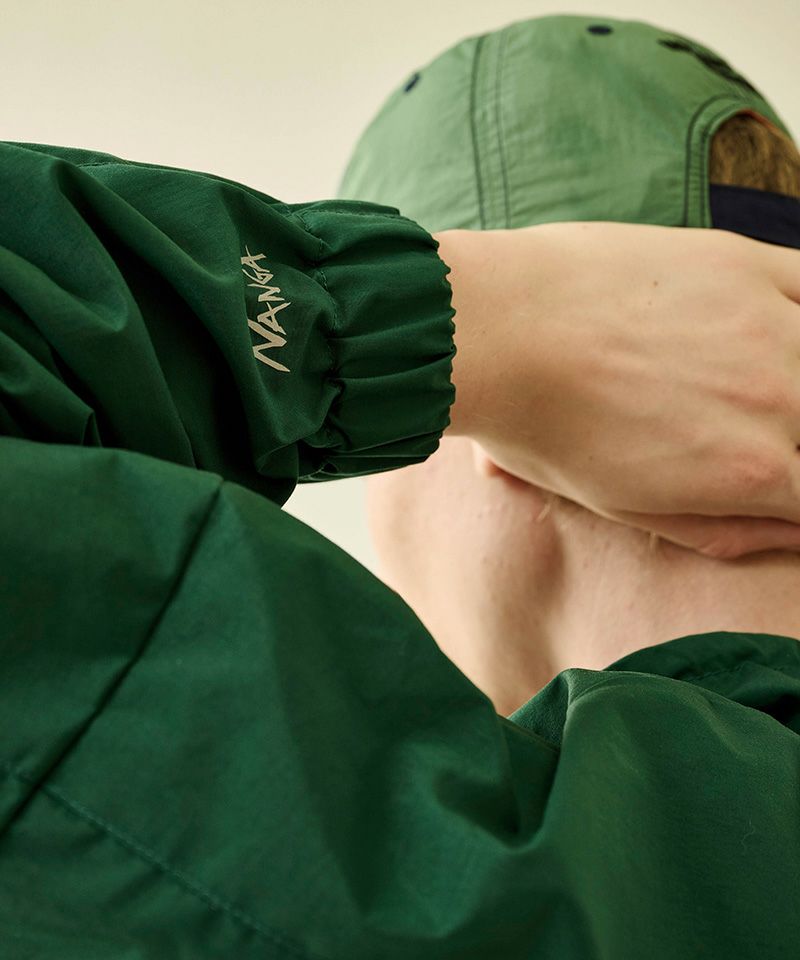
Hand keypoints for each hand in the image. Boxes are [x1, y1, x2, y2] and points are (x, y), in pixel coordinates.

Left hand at [438, 221, 799, 558]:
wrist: (497, 332)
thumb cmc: (543, 430)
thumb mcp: (623, 507)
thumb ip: (720, 530)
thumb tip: (793, 538)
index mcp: (750, 472)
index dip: (793, 495)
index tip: (771, 482)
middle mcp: (780, 400)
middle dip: (789, 443)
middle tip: (729, 432)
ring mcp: (768, 325)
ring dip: (792, 382)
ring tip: (741, 388)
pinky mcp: (743, 265)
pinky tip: (770, 332)